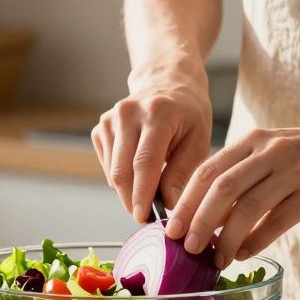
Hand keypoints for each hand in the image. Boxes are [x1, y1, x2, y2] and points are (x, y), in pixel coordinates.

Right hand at [92, 72, 212, 222]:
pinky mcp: (101, 127)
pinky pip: (107, 166)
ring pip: (112, 172)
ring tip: (149, 194)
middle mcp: (128, 112)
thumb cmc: (188, 113)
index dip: (142, 193)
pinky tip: (139, 173)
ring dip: (128, 191)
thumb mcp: (199, 139)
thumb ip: (183, 172)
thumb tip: (167, 204)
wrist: (168, 82)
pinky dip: (122, 178)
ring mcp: (110, 119)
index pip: (144, 161)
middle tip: (148, 217)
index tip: (143, 218)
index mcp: (158, 112)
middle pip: (122, 170)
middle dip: (133, 200)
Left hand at [165, 118, 299, 267]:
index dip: (185, 202)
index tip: (170, 229)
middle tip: (188, 248)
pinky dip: (257, 241)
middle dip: (199, 222)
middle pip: (221, 189)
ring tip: (217, 259)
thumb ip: (242, 175)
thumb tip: (206, 215)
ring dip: (227, 238)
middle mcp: (269, 152)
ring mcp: (294, 170)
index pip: (207, 171)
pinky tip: (245, 254)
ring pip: (248, 207)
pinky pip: (278, 221)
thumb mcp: (273, 152)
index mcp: (252, 142)